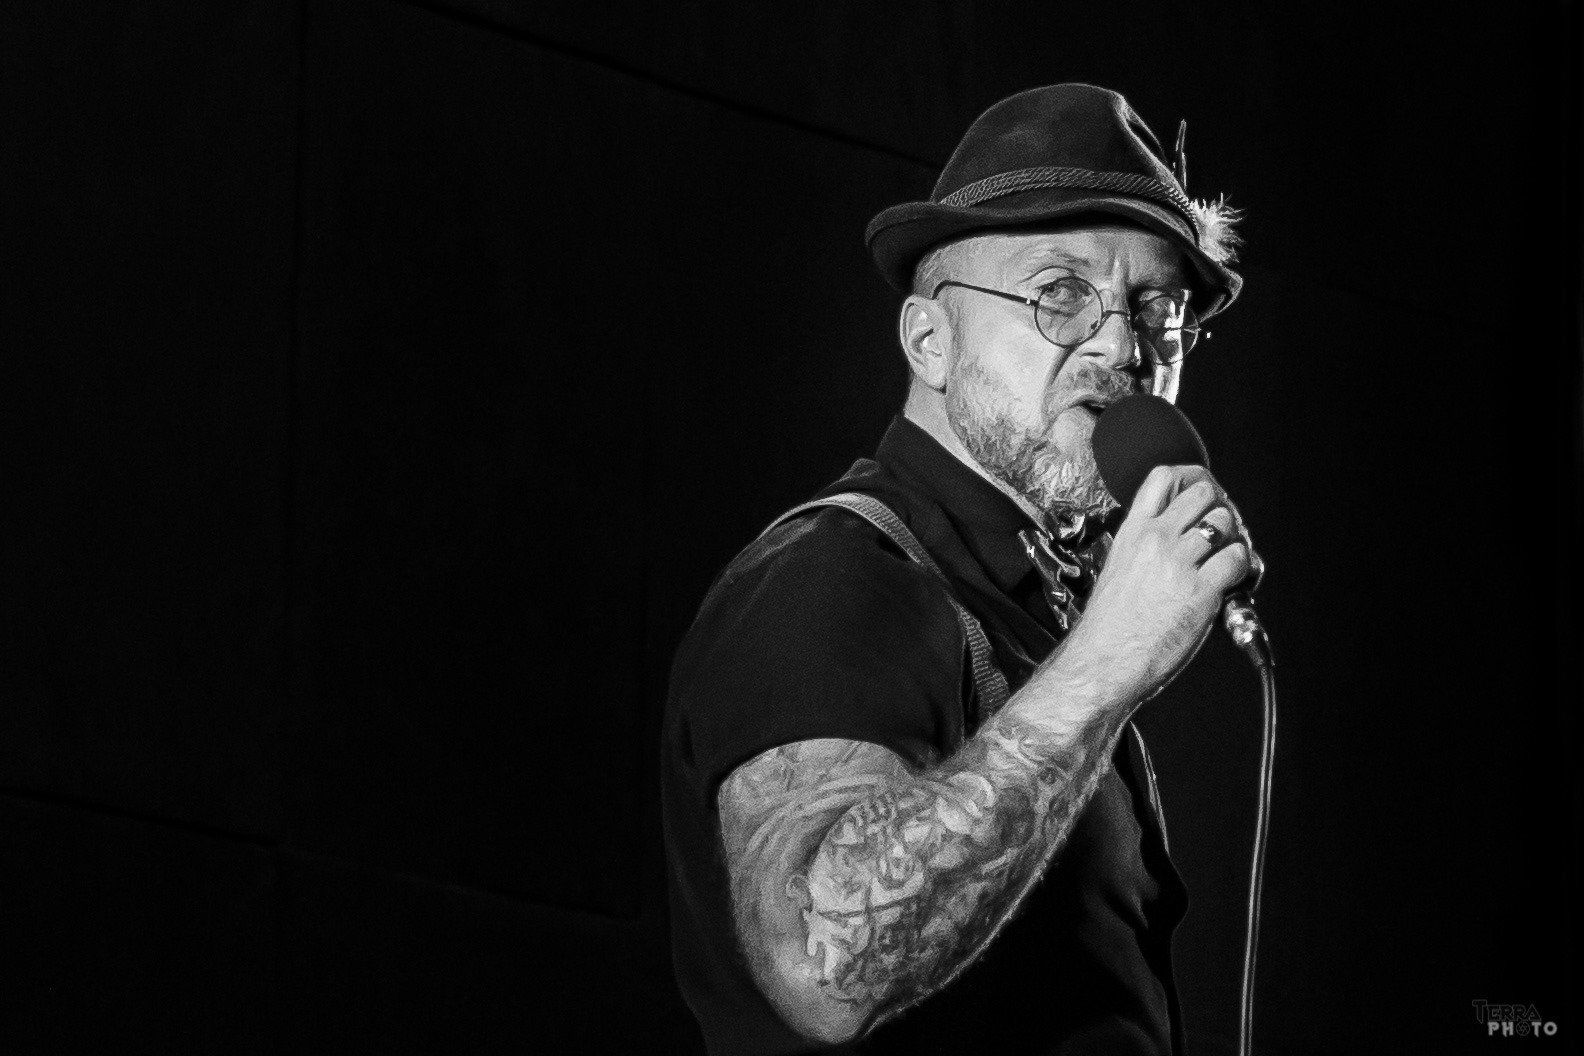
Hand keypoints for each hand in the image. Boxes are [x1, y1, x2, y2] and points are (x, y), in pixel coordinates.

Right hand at [1063, 464, 1256, 705]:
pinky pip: (1238, 558)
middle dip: (1218, 509)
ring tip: (1226, 560)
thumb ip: (1144, 550)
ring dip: (1234, 539)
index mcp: (1132, 533)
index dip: (1190, 478)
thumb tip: (1176, 544)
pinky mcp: (1202, 589)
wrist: (1104, 662)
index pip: (1163, 478)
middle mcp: (1156, 540)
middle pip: (1203, 493)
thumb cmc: (1109, 628)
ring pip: (1225, 521)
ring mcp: (1179, 562)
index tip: (1200, 494)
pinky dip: (1243, 567)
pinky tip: (1231, 582)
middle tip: (1221, 532)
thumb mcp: (1117, 570)